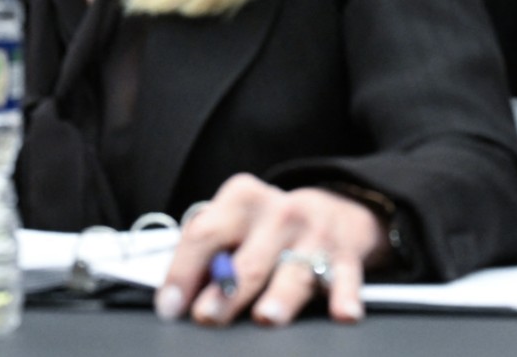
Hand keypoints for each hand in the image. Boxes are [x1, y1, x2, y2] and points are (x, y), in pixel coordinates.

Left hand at [155, 174, 390, 326]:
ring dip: (279, 297)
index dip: (183, 271)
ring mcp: (315, 234)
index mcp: (241, 198)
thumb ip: (208, 254)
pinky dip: (345, 297)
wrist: (332, 209)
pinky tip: (343, 314)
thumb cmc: (266, 226)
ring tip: (266, 317)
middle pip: (248, 258)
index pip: (204, 234)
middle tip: (207, 316)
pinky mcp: (346, 256)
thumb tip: (175, 299)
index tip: (169, 306)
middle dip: (226, 291)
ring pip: (294, 272)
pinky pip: (347, 280)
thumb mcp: (234, 223)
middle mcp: (278, 213)